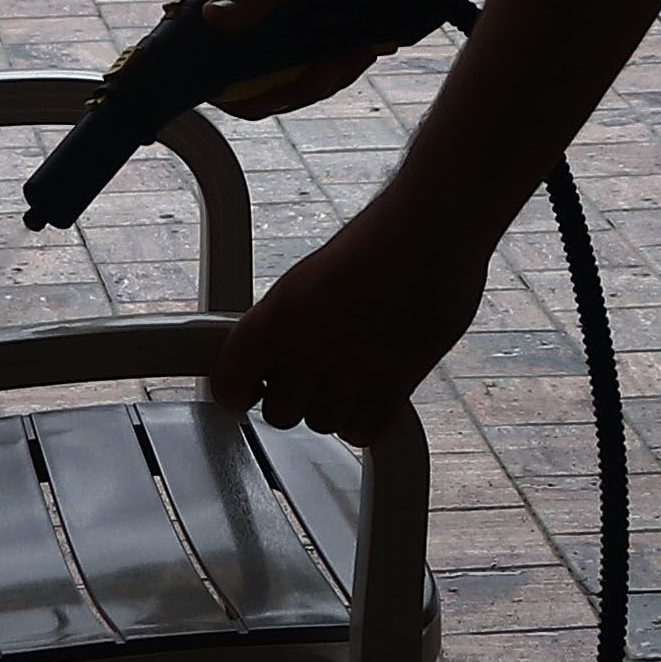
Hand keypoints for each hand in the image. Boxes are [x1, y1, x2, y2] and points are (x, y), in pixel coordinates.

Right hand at [199, 0, 398, 120]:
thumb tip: (212, 19)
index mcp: (228, 15)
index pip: (214, 75)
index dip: (235, 96)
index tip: (272, 95)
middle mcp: (250, 36)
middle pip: (264, 93)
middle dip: (301, 86)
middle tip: (333, 63)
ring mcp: (282, 45)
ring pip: (299, 88)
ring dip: (330, 77)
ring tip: (356, 49)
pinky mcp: (310, 47)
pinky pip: (323, 76)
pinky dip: (344, 68)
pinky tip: (361, 48)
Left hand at [216, 189, 495, 447]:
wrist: (432, 230)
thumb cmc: (378, 242)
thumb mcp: (307, 280)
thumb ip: (286, 327)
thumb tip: (278, 358)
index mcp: (275, 317)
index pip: (227, 384)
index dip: (237, 391)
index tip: (249, 388)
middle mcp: (306, 349)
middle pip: (279, 414)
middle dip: (294, 398)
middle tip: (312, 372)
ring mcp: (350, 372)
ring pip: (322, 423)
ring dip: (333, 407)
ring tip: (350, 372)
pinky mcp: (394, 386)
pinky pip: (362, 431)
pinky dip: (363, 421)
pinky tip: (371, 395)